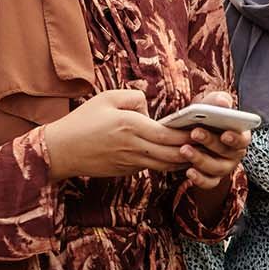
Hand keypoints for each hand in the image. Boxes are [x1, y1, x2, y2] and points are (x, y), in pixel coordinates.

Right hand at [43, 88, 192, 181]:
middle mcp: (134, 148)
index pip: (169, 135)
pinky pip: (151, 167)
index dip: (189, 134)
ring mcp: (130, 163)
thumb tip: (149, 109)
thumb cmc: (83, 121)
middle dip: (193, 150)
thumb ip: (134, 98)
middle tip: (207, 144)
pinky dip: (165, 163)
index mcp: (131, 127)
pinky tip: (173, 156)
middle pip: (173, 154)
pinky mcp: (126, 171)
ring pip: (165, 165)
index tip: (203, 129)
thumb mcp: (107, 98)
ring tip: (196, 151)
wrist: (61, 150)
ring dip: (182, 160)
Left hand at [180, 90, 252, 189]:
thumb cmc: (207, 116)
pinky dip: (199, 179)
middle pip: (227, 152)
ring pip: (216, 168)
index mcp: (240, 136)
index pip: (243, 139)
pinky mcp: (212, 178)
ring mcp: (224, 167)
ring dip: (200, 159)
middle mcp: (235, 154)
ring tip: (184, 149)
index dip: (235, 138)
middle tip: (194, 133)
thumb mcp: (212, 105)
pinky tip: (188, 171)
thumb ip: (218, 100)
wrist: (193, 132)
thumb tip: (223, 102)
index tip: (225, 134)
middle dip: (210, 142)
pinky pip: (209, 183)